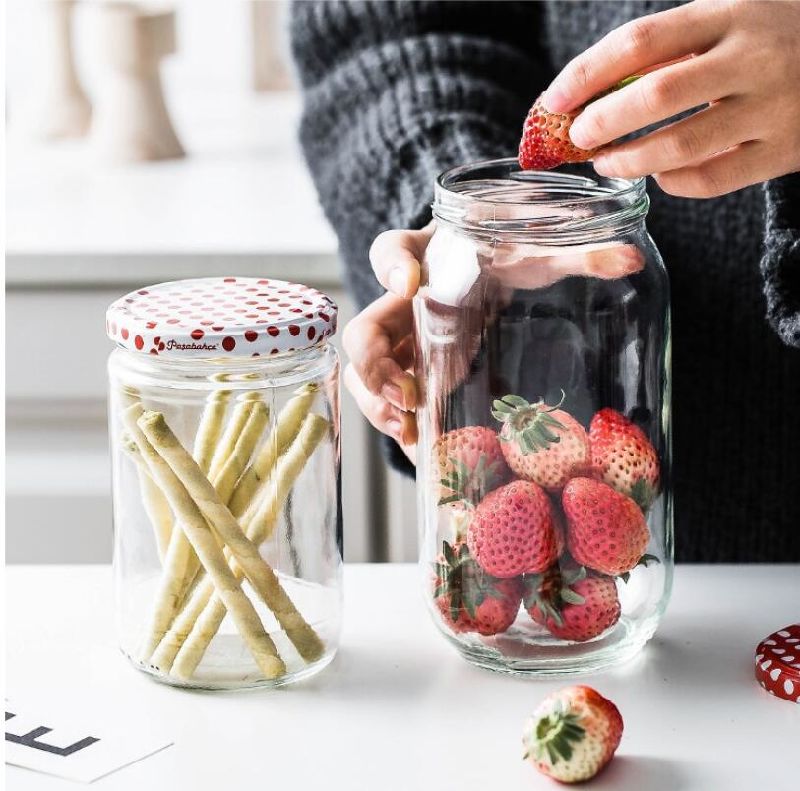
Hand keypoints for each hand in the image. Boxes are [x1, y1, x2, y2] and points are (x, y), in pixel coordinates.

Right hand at [343, 219, 642, 462]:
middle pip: (364, 330)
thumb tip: (631, 255)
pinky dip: (399, 424)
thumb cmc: (504, 251)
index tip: (409, 283)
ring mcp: (402, 339)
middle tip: (405, 392)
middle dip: (375, 365)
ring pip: (364, 372)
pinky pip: (388, 398)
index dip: (391, 268)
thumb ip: (577, 251)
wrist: (483, 261)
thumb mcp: (535, 249)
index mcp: (424, 257)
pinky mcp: (413, 368)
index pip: (391, 249)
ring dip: (379, 404)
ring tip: (407, 428)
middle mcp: (400, 301)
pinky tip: (420, 446)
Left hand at [543, 0, 799, 196]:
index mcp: (729, 14)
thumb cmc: (778, 34)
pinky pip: (711, 178)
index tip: (554, 101)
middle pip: (655, 95)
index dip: (587, 75)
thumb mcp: (732, 17)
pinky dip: (674, 183)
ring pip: (680, 145)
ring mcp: (771, 106)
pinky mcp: (783, 151)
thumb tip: (590, 91)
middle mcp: (752, 57)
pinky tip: (660, 176)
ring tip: (606, 163)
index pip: (639, 43)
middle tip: (577, 137)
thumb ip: (674, 46)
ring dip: (629, 161)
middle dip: (602, 122)